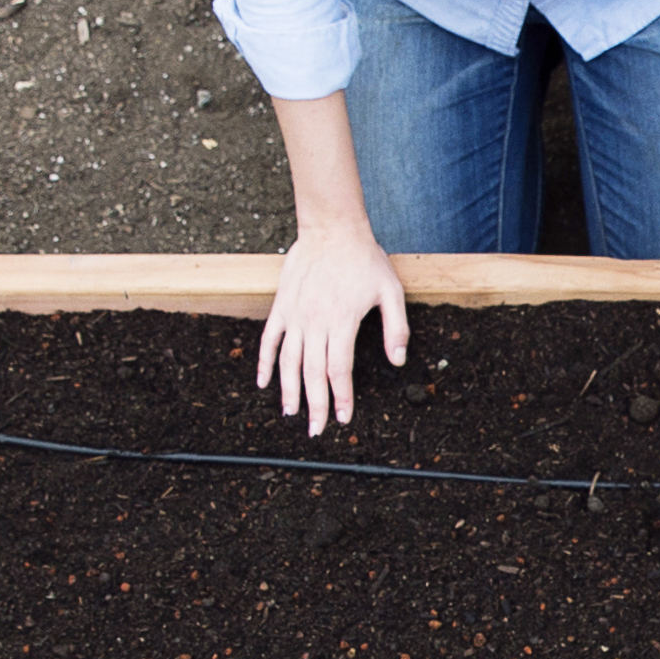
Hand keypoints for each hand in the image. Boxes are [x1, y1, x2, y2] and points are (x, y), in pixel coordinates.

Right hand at [256, 219, 408, 435]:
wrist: (332, 228)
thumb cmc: (364, 259)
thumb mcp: (391, 291)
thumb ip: (396, 328)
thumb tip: (398, 361)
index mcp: (342, 322)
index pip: (339, 370)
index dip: (341, 397)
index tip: (343, 418)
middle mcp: (315, 322)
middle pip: (312, 373)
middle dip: (315, 405)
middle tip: (316, 430)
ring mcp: (295, 315)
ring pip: (288, 361)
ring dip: (288, 391)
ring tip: (291, 413)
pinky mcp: (282, 306)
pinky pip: (269, 339)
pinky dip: (264, 362)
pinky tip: (262, 382)